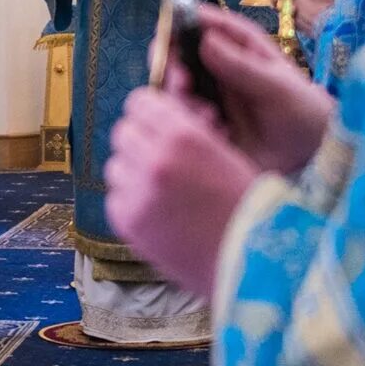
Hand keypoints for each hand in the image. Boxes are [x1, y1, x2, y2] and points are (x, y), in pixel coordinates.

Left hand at [105, 87, 260, 299]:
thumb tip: (159, 115)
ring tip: (159, 188)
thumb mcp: (225, 154)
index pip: (139, 102)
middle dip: (139, 140)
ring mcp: (137, 192)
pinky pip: (114, 198)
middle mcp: (154, 159)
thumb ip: (188, 132)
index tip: (156, 123)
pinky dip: (129, 201)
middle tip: (158, 157)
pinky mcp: (127, 222)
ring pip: (114, 165)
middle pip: (123, 132)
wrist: (250, 263)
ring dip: (132, 171)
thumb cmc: (247, 208)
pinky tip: (155, 211)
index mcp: (184, 135)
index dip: (149, 112)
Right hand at [188, 4, 333, 173]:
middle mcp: (216, 67)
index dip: (180, 25)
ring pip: (173, 90)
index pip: (200, 24)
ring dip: (182, 102)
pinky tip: (214, 134)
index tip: (170, 38)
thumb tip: (206, 40)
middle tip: (183, 85)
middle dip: (172, 69)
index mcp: (237, 45)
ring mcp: (207, 96)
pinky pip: (182, 121)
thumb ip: (242, 66)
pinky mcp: (203, 125)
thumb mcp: (277, 87)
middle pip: (176, 56)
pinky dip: (189, 125)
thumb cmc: (302, 111)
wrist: (312, 155)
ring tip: (209, 118)